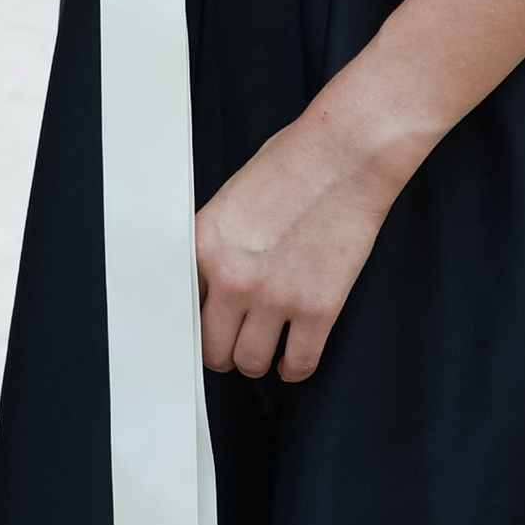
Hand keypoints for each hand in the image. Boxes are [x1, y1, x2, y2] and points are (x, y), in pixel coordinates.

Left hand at [194, 93, 414, 382]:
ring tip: (265, 348)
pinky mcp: (318, 308)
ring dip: (257, 360)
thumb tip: (208, 284)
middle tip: (235, 342)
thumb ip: (214, 247)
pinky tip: (293, 357)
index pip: (180, 311)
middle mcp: (233, 277)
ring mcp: (276, 296)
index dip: (193, 324)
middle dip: (223, 350)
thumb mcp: (229, 202)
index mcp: (204, 245)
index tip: (202, 331)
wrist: (344, 156)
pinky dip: (294, 368)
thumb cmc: (292, 164)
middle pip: (212, 349)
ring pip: (250, 363)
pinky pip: (298, 363)